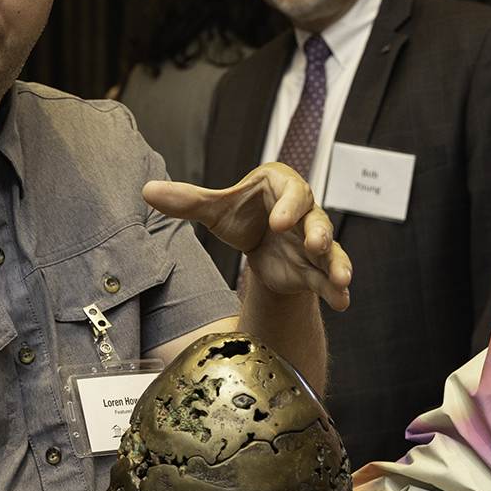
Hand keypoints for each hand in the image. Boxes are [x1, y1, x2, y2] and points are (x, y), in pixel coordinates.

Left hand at [144, 164, 350, 311]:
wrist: (261, 242)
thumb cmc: (244, 216)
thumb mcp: (216, 209)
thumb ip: (187, 201)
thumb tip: (147, 190)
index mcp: (281, 188)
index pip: (292, 191)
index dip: (289, 206)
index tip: (279, 222)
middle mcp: (304, 214)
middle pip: (317, 219)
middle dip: (318, 232)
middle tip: (314, 243)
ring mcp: (313, 243)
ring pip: (331, 251)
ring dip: (337, 263)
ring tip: (342, 279)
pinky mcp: (314, 269)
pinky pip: (328, 278)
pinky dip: (337, 290)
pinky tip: (342, 301)